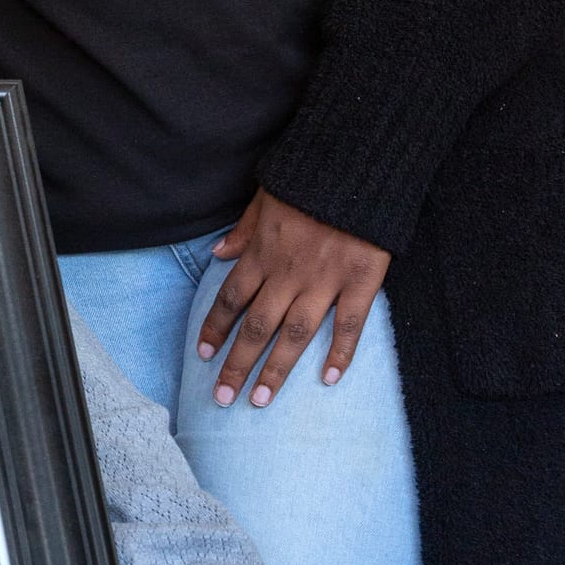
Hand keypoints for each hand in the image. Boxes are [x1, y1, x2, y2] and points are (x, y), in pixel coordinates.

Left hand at [195, 189, 389, 406]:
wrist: (359, 164)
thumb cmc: (311, 179)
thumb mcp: (266, 196)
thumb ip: (243, 230)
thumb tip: (217, 253)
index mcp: (264, 252)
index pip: (231, 298)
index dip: (215, 328)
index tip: (202, 354)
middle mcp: (289, 273)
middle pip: (256, 327)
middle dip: (237, 365)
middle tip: (223, 398)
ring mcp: (326, 280)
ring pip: (295, 334)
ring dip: (276, 370)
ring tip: (261, 400)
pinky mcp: (361, 281)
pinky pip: (350, 324)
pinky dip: (340, 353)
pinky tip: (329, 379)